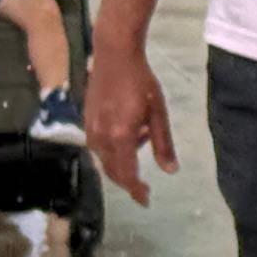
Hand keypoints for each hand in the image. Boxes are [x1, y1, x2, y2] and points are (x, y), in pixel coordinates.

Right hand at [86, 52, 173, 203]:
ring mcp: (90, 129)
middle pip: (113, 171)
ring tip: (143, 136)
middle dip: (128, 181)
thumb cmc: (141, 82)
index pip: (127, 174)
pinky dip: (113, 150)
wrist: (114, 56)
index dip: (136, 190)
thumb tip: (170, 170)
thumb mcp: (159, 113)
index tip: (145, 201)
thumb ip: (163, 143)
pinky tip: (127, 132)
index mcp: (120, 136)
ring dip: (122, 162)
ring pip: (104, 159)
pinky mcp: (86, 121)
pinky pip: (98, 147)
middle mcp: (101, 137)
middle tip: (143, 186)